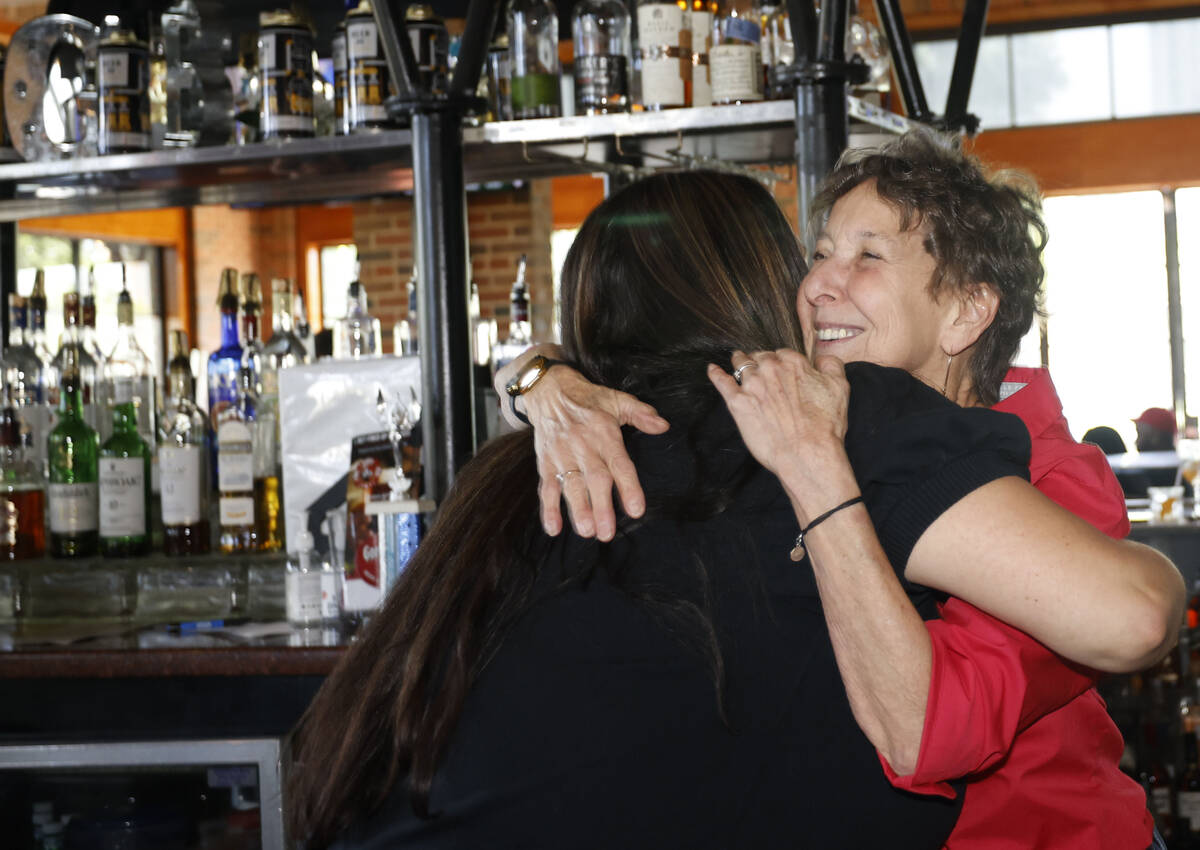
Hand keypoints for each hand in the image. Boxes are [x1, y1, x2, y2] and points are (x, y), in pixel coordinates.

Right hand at [523, 363, 668, 540]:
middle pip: (594, 479)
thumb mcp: (616, 399)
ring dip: (578, 510)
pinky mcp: (545, 462)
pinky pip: (546, 487)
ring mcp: (562, 455)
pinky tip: (554, 528)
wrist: (548, 390)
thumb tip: (663, 425)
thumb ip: (641, 414)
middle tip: (607, 532)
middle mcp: (583, 446)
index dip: (628, 487)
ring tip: (587, 531)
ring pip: (570, 486)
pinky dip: (548, 508)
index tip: (636, 510)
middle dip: (601, 507)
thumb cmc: (588, 399)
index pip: (619, 463)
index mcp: (604, 432)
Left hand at [708, 350, 855, 522]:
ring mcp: (751, 385)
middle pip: (760, 356)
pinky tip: (712, 369)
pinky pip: (722, 382)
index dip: (782, 362)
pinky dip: (716, 374)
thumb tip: (822, 359)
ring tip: (738, 362)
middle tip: (763, 372)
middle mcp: (770, 369)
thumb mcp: (840, 388)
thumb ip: (831, 365)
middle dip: (761, 361)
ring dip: (740, 363)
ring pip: (741, 365)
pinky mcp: (737, 403)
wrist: (806, 452)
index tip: (782, 371)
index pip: (782, 353)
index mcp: (793, 363)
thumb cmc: (824, 424)